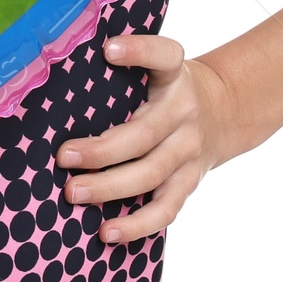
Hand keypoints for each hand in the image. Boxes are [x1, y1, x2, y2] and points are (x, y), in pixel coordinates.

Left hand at [56, 36, 236, 244]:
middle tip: (63, 156)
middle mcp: (185, 112)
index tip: (108, 49)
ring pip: (151, 174)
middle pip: (144, 134)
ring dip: (109, 187)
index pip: (164, 55)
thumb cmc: (166, 89)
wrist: (224, 112)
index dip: (139, 50)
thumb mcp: (157, 68)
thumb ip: (128, 67)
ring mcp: (189, 151)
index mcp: (175, 75)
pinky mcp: (189, 182)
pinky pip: (165, 209)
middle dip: (101, 149)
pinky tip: (106, 232)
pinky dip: (137, 225)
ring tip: (72, 193)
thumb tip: (57, 71)